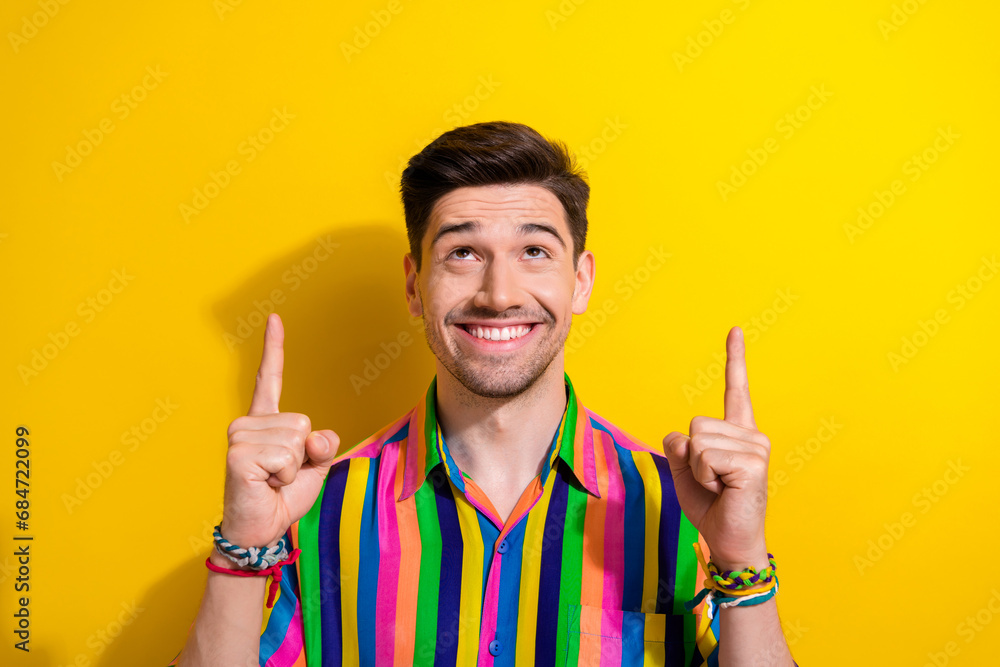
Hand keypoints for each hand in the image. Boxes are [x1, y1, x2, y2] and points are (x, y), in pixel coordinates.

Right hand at [218, 313, 339, 551]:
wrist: (261, 530)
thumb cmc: (283, 496)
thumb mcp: (315, 466)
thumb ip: (323, 444)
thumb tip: (317, 437)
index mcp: (266, 421)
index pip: (269, 377)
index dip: (274, 347)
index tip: (275, 318)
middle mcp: (248, 422)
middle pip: (304, 422)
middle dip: (305, 455)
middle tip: (281, 475)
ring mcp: (239, 436)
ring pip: (297, 439)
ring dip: (294, 468)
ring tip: (272, 480)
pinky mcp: (237, 454)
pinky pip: (286, 457)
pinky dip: (285, 476)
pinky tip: (265, 484)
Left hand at [663, 326, 769, 568]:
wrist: (729, 541)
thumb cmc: (711, 506)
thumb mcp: (686, 470)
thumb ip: (679, 447)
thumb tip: (683, 434)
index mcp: (737, 433)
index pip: (736, 389)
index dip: (735, 359)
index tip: (735, 330)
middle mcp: (751, 434)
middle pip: (695, 425)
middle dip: (691, 457)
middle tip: (712, 482)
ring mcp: (756, 447)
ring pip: (697, 440)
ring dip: (698, 470)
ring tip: (719, 488)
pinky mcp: (753, 462)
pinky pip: (705, 456)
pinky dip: (704, 477)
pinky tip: (723, 490)